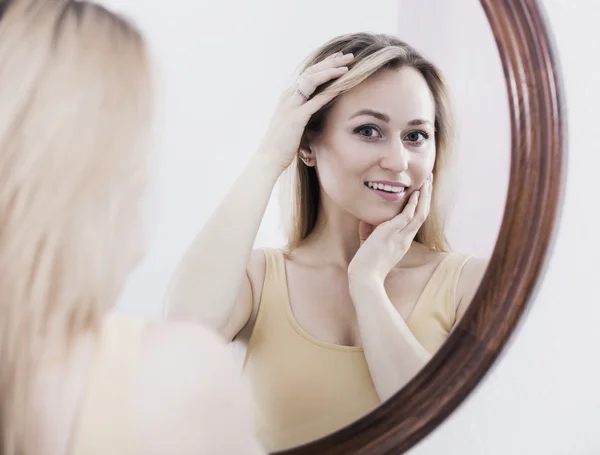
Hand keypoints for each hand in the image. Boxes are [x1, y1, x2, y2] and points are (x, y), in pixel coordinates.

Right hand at [254, 51, 354, 173]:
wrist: (269, 157)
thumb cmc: (281, 143)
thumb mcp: (291, 122)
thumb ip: (300, 112)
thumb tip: (313, 108)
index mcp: (287, 96)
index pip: (307, 74)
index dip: (324, 65)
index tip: (339, 59)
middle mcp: (288, 96)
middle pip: (311, 72)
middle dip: (331, 62)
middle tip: (348, 55)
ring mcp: (291, 105)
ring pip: (313, 80)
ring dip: (331, 71)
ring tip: (347, 66)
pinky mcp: (296, 117)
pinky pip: (316, 100)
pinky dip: (330, 91)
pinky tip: (342, 85)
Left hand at [348, 174, 432, 285]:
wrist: (364, 278)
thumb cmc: (366, 265)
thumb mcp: (370, 245)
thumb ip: (370, 232)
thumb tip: (365, 220)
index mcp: (403, 242)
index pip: (416, 221)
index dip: (421, 206)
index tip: (422, 193)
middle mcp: (405, 239)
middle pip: (423, 214)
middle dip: (427, 197)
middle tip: (430, 181)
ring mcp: (400, 237)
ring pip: (420, 213)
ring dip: (425, 196)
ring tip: (428, 181)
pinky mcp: (391, 234)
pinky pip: (407, 216)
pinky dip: (412, 204)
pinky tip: (415, 193)